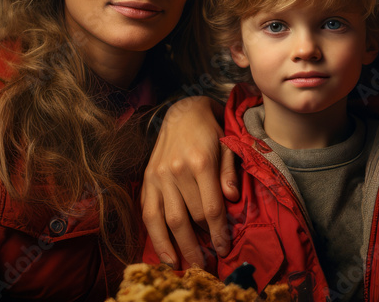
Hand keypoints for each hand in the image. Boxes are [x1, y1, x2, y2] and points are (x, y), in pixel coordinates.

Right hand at [141, 96, 239, 266]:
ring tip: (188, 265)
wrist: (183, 112)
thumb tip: (231, 199)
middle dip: (200, 245)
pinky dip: (155, 236)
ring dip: (178, 247)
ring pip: (168, 220)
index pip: (210, 208)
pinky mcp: (147, 179)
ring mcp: (159, 176)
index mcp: (200, 163)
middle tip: (208, 265)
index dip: (218, 233)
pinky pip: (148, 213)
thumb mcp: (228, 145)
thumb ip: (230, 172)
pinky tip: (164, 253)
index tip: (224, 249)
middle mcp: (177, 171)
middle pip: (190, 218)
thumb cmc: (211, 132)